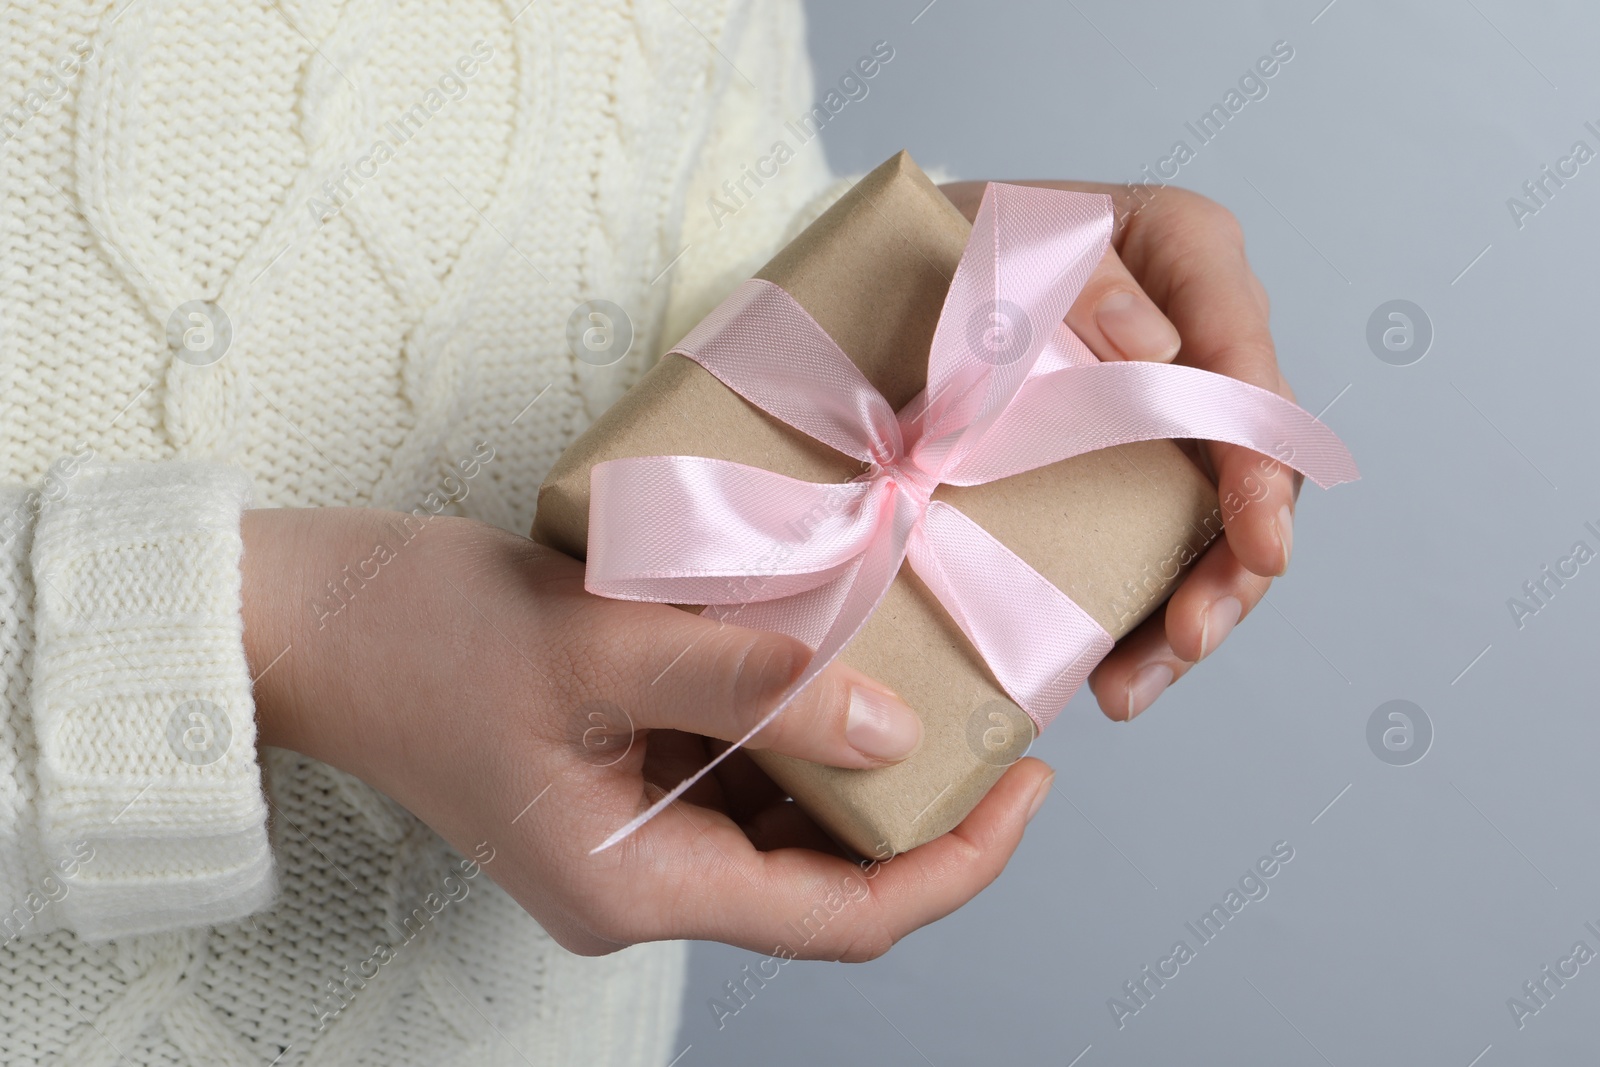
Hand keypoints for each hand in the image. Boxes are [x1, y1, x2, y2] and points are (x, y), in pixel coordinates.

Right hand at [242, 506, 1053, 957]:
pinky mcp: (619, 776)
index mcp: (636, 886)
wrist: (304, 619)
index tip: (1028, 782)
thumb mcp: (594, 646)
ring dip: (861, 757)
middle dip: (922, 806)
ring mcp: (630, 830)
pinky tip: (834, 655)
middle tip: (993, 710)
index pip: (841, 917)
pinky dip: (798, 721)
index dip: (955, 862)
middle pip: (826, 875)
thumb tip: (893, 735)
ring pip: (787, 820)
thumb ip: (749, 685)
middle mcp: (642, 881)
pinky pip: (740, 767)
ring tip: (932, 673)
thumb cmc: (419, 636)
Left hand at [941, 180, 1297, 720]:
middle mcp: (1194, 337)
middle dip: (1232, 566)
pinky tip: (1106, 675)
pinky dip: (1133, 618)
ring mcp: (1163, 415)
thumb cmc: (940, 247)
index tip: (1260, 542)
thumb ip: (1077, 276)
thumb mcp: (993, 238)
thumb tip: (1151, 346)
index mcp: (1185, 253)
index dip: (1263, 458)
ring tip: (1131, 685)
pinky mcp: (1123, 474)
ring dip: (1186, 613)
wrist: (874, 285)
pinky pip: (1153, 551)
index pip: (1245, 359)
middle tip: (1189, 638)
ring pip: (1213, 527)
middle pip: (1251, 463)